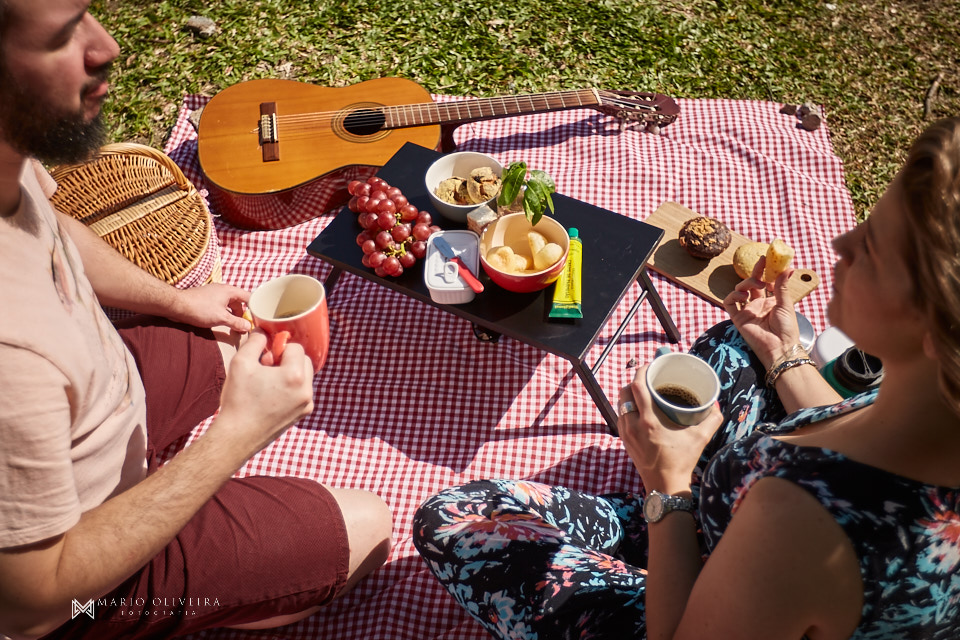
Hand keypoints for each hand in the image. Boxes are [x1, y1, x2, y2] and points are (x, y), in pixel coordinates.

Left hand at [170, 283, 251, 332]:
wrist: (177, 305)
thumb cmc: (199, 309)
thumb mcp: (221, 318)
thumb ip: (236, 322)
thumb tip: (248, 326)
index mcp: (229, 291)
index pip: (249, 297)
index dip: (255, 307)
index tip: (258, 318)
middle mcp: (223, 290)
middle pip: (240, 301)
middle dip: (243, 314)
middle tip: (245, 326)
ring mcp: (214, 294)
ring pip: (230, 304)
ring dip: (233, 315)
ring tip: (235, 326)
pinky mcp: (207, 299)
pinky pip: (221, 305)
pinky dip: (225, 313)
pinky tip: (223, 322)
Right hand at [215, 330, 314, 455]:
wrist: (237, 437)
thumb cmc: (238, 399)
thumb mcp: (241, 362)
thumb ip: (255, 341)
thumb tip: (263, 331)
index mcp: (295, 375)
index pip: (295, 347)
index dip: (279, 347)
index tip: (265, 357)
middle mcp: (306, 390)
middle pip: (304, 361)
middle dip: (287, 360)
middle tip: (266, 369)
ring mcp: (307, 404)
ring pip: (304, 376)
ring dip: (290, 373)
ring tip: (268, 383)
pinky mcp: (303, 414)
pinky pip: (302, 392)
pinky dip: (291, 388)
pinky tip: (271, 395)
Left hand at [618, 365, 722, 492]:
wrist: (665, 485)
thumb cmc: (682, 461)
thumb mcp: (700, 438)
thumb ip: (712, 419)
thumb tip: (716, 404)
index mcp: (649, 420)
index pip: (637, 386)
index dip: (641, 371)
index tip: (650, 366)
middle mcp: (633, 424)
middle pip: (625, 392)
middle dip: (635, 381)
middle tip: (648, 377)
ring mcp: (626, 433)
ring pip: (621, 404)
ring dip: (630, 394)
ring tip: (644, 391)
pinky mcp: (624, 440)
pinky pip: (621, 416)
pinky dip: (628, 408)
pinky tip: (639, 409)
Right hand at [722, 256, 800, 367]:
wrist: (780, 347)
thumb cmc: (787, 329)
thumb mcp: (786, 304)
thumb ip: (782, 286)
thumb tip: (788, 268)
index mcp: (771, 301)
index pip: (766, 282)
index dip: (766, 271)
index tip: (768, 260)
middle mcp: (758, 304)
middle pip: (752, 284)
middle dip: (755, 272)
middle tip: (761, 262)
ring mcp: (747, 311)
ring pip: (739, 290)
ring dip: (746, 283)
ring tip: (757, 284)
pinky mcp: (738, 318)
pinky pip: (729, 303)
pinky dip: (733, 295)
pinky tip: (742, 294)